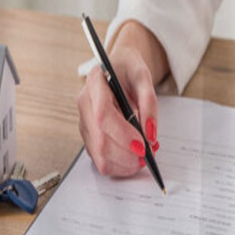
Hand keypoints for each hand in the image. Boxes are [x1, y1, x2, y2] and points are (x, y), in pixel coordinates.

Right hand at [77, 20, 169, 176]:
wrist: (118, 68)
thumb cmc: (129, 70)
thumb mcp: (144, 77)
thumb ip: (149, 103)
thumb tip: (150, 134)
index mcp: (95, 84)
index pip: (103, 115)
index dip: (123, 134)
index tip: (143, 145)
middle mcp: (85, 104)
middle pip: (100, 139)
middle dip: (127, 154)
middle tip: (149, 154)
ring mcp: (84, 122)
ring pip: (99, 154)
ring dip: (124, 163)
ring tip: (145, 156)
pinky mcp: (89, 136)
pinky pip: (100, 159)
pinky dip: (119, 166)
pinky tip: (134, 159)